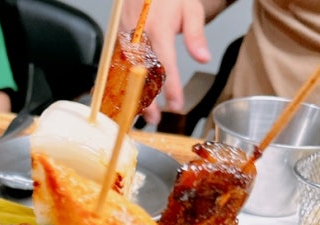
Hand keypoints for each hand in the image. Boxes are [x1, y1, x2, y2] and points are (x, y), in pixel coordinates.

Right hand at [120, 0, 214, 124]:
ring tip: (142, 114)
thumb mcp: (190, 8)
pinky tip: (127, 98)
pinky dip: (122, 85)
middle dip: (147, 100)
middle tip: (155, 119)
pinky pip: (117, 67)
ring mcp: (124, 38)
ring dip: (133, 96)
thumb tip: (203, 58)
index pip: (166, 64)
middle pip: (141, 75)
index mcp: (158, 27)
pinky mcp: (116, 40)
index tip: (176, 104)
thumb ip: (195, 35)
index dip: (171, 87)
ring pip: (126, 75)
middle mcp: (138, 35)